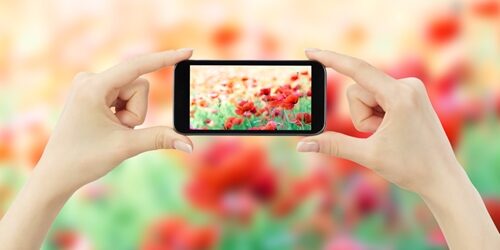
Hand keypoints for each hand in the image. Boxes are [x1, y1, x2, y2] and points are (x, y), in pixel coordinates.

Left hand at [36, 49, 193, 194]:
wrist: (57, 173)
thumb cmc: (84, 160)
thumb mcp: (126, 147)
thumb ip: (160, 139)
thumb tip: (190, 145)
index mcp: (93, 87)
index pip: (138, 67)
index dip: (165, 59)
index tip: (188, 51)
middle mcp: (90, 79)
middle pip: (138, 86)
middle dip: (136, 112)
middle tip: (118, 131)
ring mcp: (90, 85)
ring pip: (133, 93)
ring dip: (130, 115)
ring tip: (111, 130)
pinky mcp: (92, 92)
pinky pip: (123, 96)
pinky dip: (123, 113)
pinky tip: (106, 126)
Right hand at [296, 49, 460, 195]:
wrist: (442, 178)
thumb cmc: (411, 168)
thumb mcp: (367, 156)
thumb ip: (333, 145)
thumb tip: (302, 146)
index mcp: (399, 96)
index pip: (357, 70)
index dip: (330, 59)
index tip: (309, 51)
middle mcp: (407, 85)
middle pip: (358, 91)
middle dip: (360, 116)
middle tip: (380, 136)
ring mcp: (410, 88)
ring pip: (367, 95)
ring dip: (369, 117)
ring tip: (390, 134)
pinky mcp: (411, 94)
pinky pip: (379, 97)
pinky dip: (377, 114)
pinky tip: (395, 129)